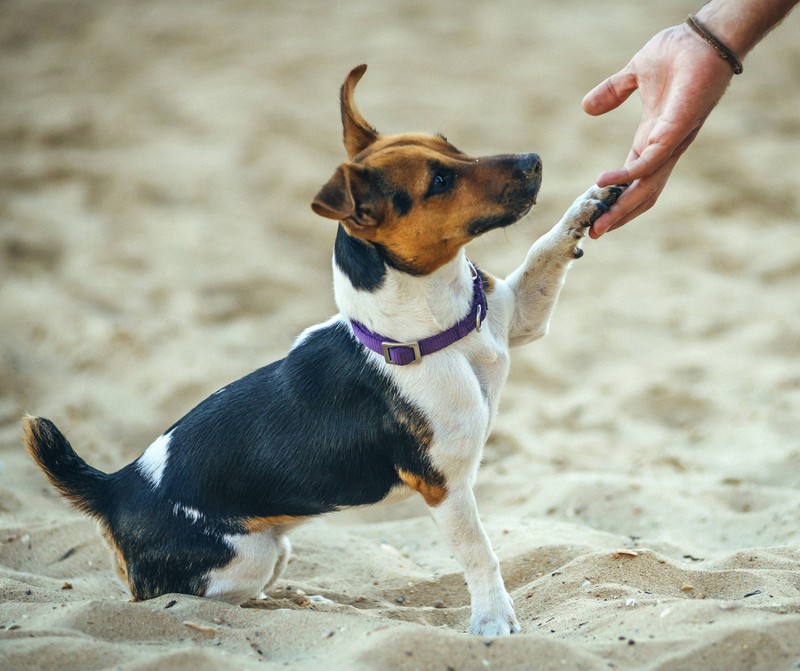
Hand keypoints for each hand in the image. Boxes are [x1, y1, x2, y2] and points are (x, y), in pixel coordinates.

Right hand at [582, 23, 733, 236]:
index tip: (593, 211)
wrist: (704, 36)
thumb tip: (587, 108)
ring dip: (622, 209)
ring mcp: (671, 142)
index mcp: (652, 138)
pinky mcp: (675, 132)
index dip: (614, 196)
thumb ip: (612, 92)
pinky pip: (648, 163)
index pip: (633, 178)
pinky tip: (603, 182)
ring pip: (647, 187)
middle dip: (618, 215)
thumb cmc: (678, 51)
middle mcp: (663, 147)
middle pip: (642, 193)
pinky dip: (626, 177)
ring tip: (599, 224)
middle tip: (594, 233)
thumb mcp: (634, 74)